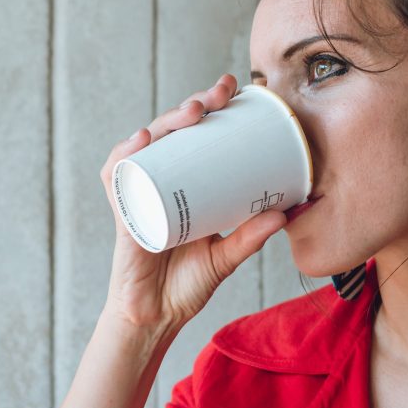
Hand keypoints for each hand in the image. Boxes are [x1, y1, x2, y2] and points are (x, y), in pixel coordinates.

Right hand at [100, 73, 287, 329]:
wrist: (157, 318)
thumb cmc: (186, 284)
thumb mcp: (227, 255)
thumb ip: (252, 235)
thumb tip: (290, 211)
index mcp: (184, 184)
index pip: (194, 135)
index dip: (211, 107)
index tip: (235, 89)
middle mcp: (159, 181)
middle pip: (170, 132)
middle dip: (192, 106)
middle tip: (218, 96)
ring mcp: (138, 194)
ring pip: (145, 145)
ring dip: (165, 122)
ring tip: (191, 113)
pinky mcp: (123, 213)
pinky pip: (117, 178)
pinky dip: (125, 157)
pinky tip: (141, 141)